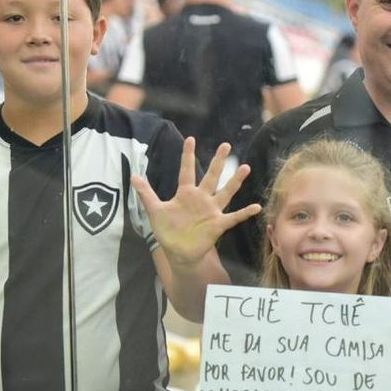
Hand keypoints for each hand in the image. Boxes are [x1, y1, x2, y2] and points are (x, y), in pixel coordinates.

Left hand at [131, 138, 261, 268]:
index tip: (190, 138)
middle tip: (225, 145)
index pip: (187, 171)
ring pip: (226, 192)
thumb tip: (133, 176)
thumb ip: (146, 193)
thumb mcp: (155, 210)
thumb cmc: (168, 231)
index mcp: (185, 194)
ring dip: (235, 181)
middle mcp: (201, 199)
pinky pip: (234, 217)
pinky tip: (256, 207)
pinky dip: (245, 213)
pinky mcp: (218, 224)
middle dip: (218, 161)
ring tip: (245, 167)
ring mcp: (211, 211)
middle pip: (211, 176)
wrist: (178, 252)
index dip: (188, 155)